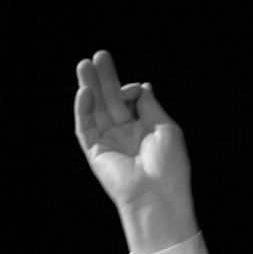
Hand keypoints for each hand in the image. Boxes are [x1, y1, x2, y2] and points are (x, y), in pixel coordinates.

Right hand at [74, 49, 196, 253]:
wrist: (157, 197)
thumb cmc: (169, 166)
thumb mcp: (165, 127)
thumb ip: (150, 105)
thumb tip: (143, 85)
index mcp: (144, 129)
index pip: (130, 100)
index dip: (130, 89)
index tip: (135, 88)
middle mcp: (125, 135)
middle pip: (110, 101)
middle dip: (104, 79)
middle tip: (98, 56)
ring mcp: (108, 143)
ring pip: (95, 110)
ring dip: (89, 87)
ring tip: (84, 65)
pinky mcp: (95, 153)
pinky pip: (85, 128)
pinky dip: (83, 110)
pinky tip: (84, 92)